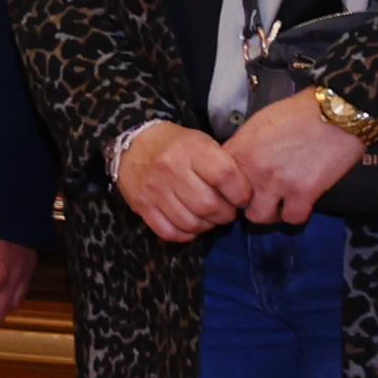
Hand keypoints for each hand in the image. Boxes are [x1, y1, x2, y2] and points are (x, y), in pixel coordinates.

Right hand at [111, 120, 245, 246]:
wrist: (134, 146)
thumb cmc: (176, 145)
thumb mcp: (201, 142)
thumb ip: (222, 164)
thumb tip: (243, 196)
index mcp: (190, 149)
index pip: (224, 176)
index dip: (240, 193)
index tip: (242, 198)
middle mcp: (170, 169)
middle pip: (208, 205)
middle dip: (225, 215)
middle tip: (227, 212)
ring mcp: (154, 190)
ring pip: (190, 222)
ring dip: (207, 226)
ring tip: (210, 219)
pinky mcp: (142, 206)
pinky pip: (169, 232)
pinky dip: (186, 234)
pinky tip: (191, 226)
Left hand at [219, 90, 371, 227]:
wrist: (336, 112)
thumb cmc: (297, 113)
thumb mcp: (257, 124)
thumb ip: (242, 147)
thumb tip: (234, 164)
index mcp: (238, 151)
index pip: (216, 183)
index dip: (226, 190)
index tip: (237, 190)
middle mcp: (252, 170)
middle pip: (235, 205)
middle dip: (246, 203)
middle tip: (260, 198)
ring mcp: (277, 183)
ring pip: (259, 217)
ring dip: (269, 212)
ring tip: (279, 203)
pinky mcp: (303, 192)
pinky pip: (292, 218)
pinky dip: (296, 213)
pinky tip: (301, 203)